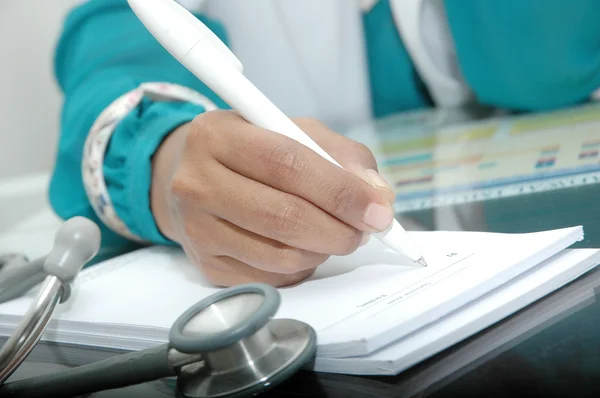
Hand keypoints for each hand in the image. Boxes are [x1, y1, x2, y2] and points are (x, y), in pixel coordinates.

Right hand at [151, 111, 395, 286]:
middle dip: (339, 230)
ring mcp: (196, 229)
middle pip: (283, 216)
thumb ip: (342, 155)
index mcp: (217, 135)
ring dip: (323, 250)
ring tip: (334, 234)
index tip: (378, 209)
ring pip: (280, 255)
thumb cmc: (254, 152)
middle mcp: (196, 182)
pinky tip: (303, 246)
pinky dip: (301, 267)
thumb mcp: (295, 132)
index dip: (340, 190)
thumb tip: (377, 195)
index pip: (288, 164)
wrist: (198, 180)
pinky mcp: (205, 264)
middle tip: (365, 230)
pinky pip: (271, 278)